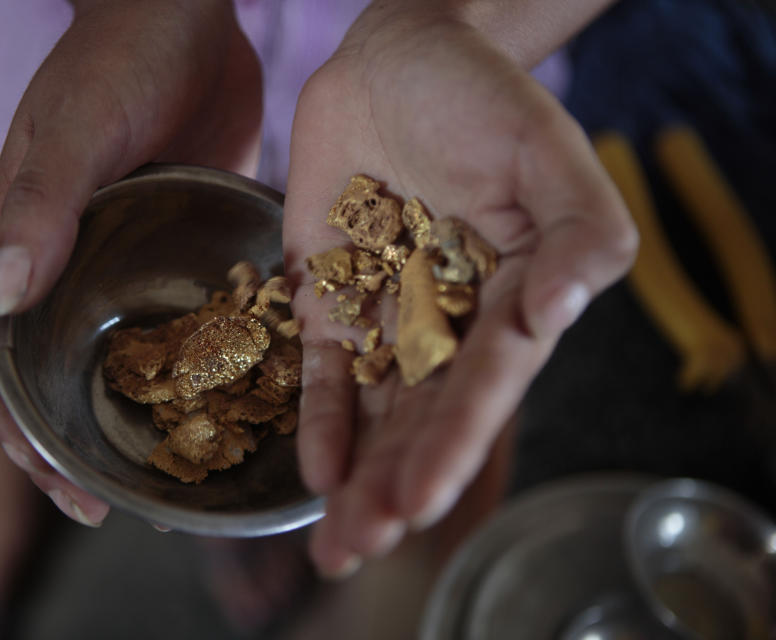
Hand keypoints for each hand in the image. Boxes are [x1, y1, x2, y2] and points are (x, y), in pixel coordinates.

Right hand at [0, 0, 261, 525]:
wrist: (186, 16)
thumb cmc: (122, 57)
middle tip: (111, 504)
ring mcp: (120, 259)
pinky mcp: (175, 248)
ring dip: (125, 416)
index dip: (13, 428)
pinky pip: (170, 320)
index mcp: (22, 244)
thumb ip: (43, 203)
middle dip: (68, 444)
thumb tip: (2, 295)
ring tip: (166, 470)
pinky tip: (223, 400)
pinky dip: (184, 366)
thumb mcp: (79, 125)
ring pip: (110, 355)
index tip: (55, 484)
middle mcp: (64, 263)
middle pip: (47, 373)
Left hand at [284, 5, 636, 573]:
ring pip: (376, 412)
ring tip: (337, 542)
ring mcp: (389, 317)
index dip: (455, 442)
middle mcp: (451, 322)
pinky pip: (328, 373)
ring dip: (356, 476)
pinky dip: (321, 420)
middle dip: (396, 484)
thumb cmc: (482, 94)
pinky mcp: (333, 300)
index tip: (420, 499)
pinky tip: (315, 472)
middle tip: (363, 547)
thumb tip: (564, 307)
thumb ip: (578, 228)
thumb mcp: (546, 148)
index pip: (486, 384)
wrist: (397, 57)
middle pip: (426, 418)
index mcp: (511, 296)